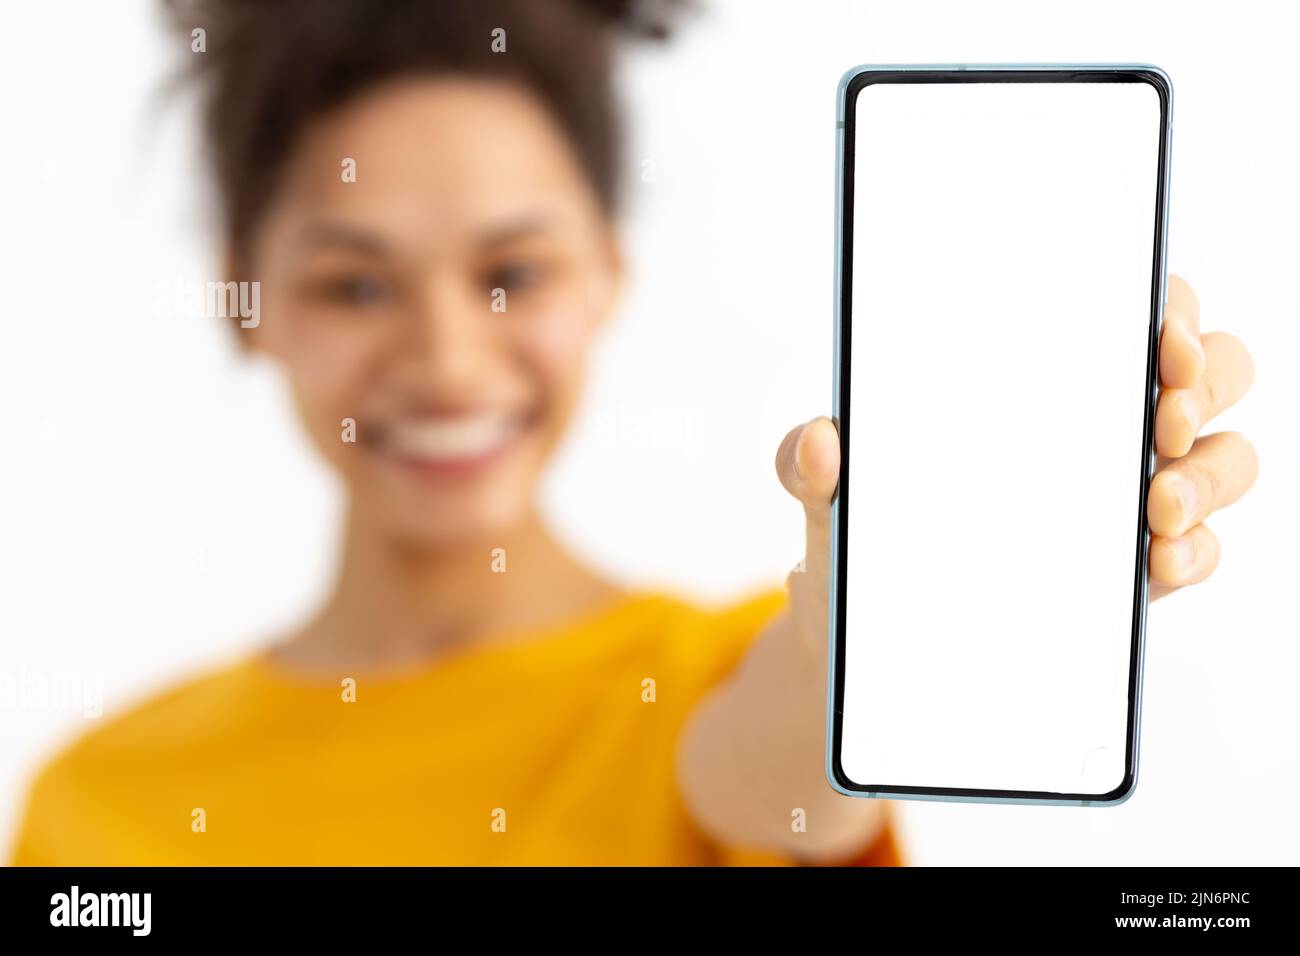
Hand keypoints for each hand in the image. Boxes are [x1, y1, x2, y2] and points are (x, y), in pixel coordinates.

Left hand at [777, 276, 1257, 624]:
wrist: (868, 636)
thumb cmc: (862, 536)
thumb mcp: (829, 497)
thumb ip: (809, 466)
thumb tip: (817, 443)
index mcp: (1035, 380)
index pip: (1132, 310)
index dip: (1168, 306)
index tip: (1158, 333)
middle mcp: (1099, 427)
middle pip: (1210, 371)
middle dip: (1205, 383)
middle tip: (1163, 419)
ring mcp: (1126, 497)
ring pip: (1225, 459)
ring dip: (1209, 475)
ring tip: (1155, 507)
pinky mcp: (1134, 572)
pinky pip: (1203, 550)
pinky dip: (1196, 553)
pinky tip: (1157, 563)